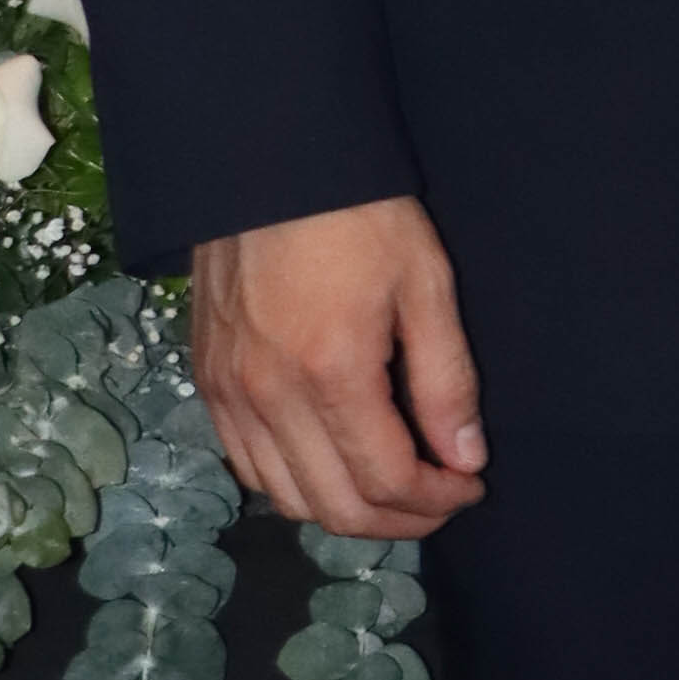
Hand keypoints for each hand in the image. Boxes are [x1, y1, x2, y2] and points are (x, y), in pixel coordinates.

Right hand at [188, 193, 489, 532]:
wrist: (268, 159)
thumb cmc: (358, 212)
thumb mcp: (426, 284)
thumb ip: (445, 381)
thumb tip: (464, 459)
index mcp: (330, 371)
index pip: (386, 480)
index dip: (437, 500)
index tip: (471, 484)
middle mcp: (268, 396)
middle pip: (334, 507)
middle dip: (399, 520)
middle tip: (442, 499)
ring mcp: (228, 392)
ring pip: (285, 499)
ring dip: (344, 511)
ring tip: (393, 489)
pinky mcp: (208, 380)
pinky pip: (246, 465)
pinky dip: (292, 485)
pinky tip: (331, 464)